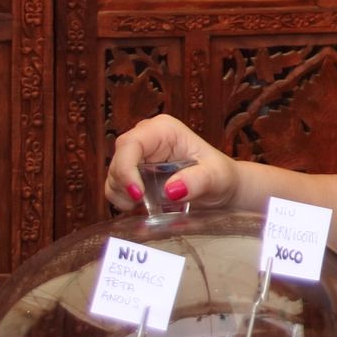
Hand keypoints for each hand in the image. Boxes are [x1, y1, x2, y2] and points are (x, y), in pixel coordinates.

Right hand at [104, 114, 240, 213]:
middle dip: (123, 185)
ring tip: (147, 206)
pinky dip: (123, 200)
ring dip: (123, 195)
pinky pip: (116, 187)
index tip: (137, 194)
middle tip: (141, 204)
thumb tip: (171, 189)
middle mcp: (147, 138)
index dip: (125, 168)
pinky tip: (143, 207)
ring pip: (113, 175)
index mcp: (164, 130)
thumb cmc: (221, 176)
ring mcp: (138, 155)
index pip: (131, 144)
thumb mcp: (217, 177)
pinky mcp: (134, 172)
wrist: (222, 188)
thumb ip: (198, 181)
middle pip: (117, 159)